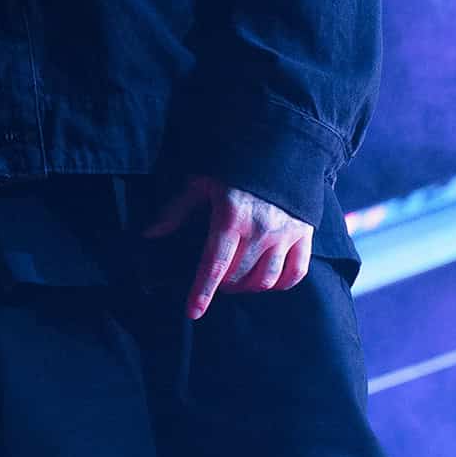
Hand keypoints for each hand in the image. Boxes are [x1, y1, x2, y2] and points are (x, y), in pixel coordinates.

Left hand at [142, 174, 312, 319]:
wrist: (278, 144)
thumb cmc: (233, 165)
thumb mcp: (201, 182)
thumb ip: (177, 210)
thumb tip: (150, 233)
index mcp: (230, 216)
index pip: (214, 264)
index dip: (202, 291)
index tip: (192, 312)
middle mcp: (260, 229)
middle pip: (238, 276)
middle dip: (224, 285)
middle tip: (218, 280)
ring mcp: (285, 233)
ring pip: (265, 280)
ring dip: (248, 287)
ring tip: (239, 280)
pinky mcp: (305, 234)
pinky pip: (295, 274)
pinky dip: (281, 284)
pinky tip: (268, 280)